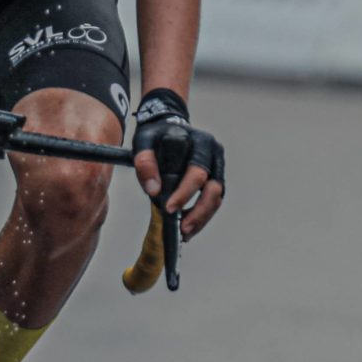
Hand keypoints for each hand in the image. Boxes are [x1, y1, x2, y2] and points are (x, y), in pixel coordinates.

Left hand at [130, 88, 225, 237]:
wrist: (166, 127)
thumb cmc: (155, 136)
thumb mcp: (144, 141)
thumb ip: (145, 162)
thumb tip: (154, 191)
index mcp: (201, 142)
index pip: (197, 171)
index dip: (185, 192)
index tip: (169, 208)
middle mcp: (214, 154)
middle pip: (213, 188)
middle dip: (198, 211)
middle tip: (182, 228)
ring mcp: (217, 166)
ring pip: (217, 198)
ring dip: (202, 218)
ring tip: (185, 233)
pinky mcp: (215, 178)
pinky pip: (213, 201)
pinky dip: (202, 215)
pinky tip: (188, 228)